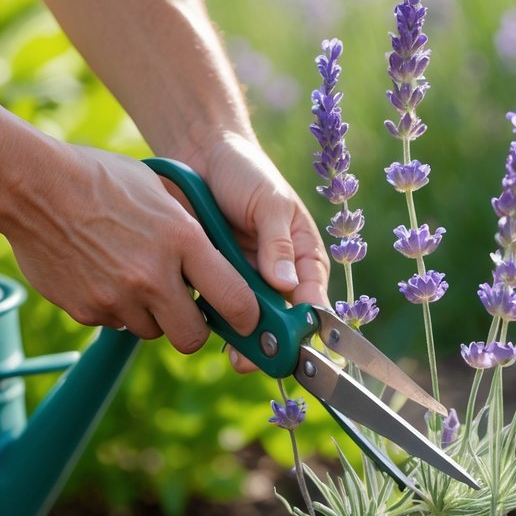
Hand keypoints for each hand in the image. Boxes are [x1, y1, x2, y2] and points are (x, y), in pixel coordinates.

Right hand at [0, 143, 262, 353]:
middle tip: (185, 309)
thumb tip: (220, 263)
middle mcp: (152, 276)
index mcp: (182, 240)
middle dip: (193, 328)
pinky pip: (114, 323)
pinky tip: (102, 273)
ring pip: (151, 331)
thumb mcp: (163, 194)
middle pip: (192, 337)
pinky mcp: (86, 310)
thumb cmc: (103, 179)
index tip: (247, 319)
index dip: (247, 317)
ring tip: (133, 276)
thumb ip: (193, 233)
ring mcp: (117, 298)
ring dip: (150, 314)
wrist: (33, 185)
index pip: (235, 300)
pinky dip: (115, 308)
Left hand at [184, 132, 329, 372]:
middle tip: (251, 358)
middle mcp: (279, 277)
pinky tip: (204, 326)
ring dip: (241, 339)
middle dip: (269, 344)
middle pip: (281, 323)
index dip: (307, 326)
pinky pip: (219, 309)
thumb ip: (278, 242)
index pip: (314, 300)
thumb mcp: (269, 202)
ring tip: (231, 354)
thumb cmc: (246, 173)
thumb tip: (285, 282)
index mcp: (304, 259)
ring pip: (250, 322)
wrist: (202, 157)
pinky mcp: (217, 281)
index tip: (294, 343)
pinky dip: (213, 320)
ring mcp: (247, 282)